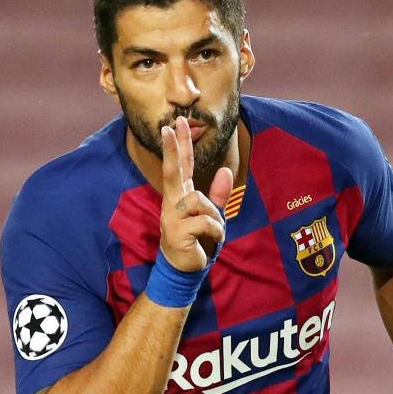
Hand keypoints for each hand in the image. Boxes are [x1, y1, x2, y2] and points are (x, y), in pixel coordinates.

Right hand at [159, 116, 230, 271]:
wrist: (184, 270)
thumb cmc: (197, 241)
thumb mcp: (212, 216)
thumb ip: (218, 195)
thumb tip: (224, 171)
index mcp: (180, 197)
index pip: (181, 167)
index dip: (179, 145)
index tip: (175, 123)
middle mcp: (172, 204)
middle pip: (172, 172)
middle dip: (172, 149)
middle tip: (168, 128)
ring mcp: (171, 218)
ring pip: (199, 201)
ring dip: (214, 216)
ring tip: (214, 231)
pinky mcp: (176, 233)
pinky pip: (205, 222)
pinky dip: (216, 231)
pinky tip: (213, 239)